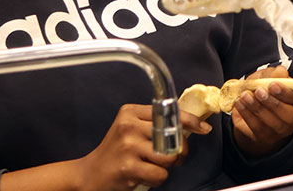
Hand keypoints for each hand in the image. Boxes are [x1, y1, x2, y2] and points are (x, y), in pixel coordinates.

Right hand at [69, 103, 209, 190]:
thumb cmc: (116, 152)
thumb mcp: (131, 129)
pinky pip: (160, 174)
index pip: (170, 113)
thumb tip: (191, 126)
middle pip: (173, 137)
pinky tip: (145, 176)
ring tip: (154, 167)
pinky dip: (158, 179)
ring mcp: (128, 146)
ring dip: (167, 167)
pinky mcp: (128, 167)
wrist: (89, 175)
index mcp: (131, 112)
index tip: (204, 128)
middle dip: (180, 151)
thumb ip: (155, 124)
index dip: (191, 121)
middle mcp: (129, 126)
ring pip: (169, 157)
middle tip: (173, 157)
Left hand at [231, 66, 292, 156]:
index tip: (272, 85)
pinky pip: (258, 128)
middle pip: (290, 116)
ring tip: (245, 95)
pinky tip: (240, 103)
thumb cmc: (269, 88)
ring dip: (257, 108)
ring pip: (273, 123)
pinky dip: (247, 115)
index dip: (286, 92)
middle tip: (258, 91)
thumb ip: (276, 74)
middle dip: (272, 103)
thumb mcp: (271, 76)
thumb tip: (280, 72)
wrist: (257, 105)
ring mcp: (284, 131)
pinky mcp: (268, 138)